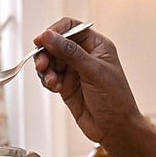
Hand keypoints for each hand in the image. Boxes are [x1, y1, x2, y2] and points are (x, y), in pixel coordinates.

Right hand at [31, 18, 143, 144]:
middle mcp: (84, 55)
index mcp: (96, 45)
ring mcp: (74, 70)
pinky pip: (49, 76)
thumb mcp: (93, 72)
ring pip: (50, 60)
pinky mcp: (66, 85)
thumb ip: (70, 52)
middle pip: (56, 44)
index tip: (41, 41)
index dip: (54, 32)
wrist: (114, 129)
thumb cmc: (115, 100)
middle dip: (46, 53)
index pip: (71, 27)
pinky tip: (55, 87)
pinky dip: (48, 80)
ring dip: (46, 69)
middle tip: (42, 66)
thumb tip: (49, 35)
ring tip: (51, 81)